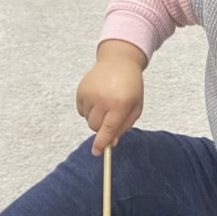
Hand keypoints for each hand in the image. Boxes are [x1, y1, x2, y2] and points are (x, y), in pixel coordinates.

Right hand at [76, 40, 145, 154]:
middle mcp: (103, 99)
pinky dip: (88, 109)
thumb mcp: (135, 108)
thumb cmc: (130, 87)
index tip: (97, 152)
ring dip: (95, 117)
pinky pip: (81, 110)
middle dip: (101, 128)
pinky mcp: (81, 90)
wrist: (119, 62)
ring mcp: (90, 93)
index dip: (102, 143)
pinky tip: (98, 98)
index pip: (108, 130)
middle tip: (110, 117)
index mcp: (120, 104)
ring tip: (105, 103)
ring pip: (87, 120)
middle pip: (95, 127)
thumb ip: (124, 127)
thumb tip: (111, 143)